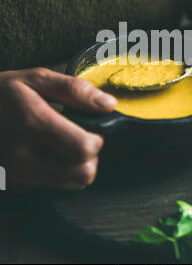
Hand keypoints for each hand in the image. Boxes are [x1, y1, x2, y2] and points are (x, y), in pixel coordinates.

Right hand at [0, 67, 116, 189]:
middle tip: (81, 139)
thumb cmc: (4, 94)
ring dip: (78, 166)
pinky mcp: (17, 182)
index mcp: (32, 122)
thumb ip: (74, 89)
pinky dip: (62, 173)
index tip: (91, 129)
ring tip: (67, 146)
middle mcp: (24, 153)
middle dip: (90, 156)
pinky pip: (56, 186)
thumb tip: (108, 104)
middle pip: (83, 173)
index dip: (96, 139)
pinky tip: (52, 154)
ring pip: (73, 183)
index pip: (83, 149)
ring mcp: (19, 172)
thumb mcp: (37, 79)